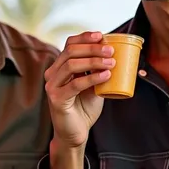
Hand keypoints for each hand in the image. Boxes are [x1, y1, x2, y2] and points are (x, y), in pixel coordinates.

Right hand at [44, 32, 114, 149]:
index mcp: (60, 67)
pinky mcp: (56, 99)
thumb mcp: (93, 85)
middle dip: (92, 48)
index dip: (85, 37)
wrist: (75, 133)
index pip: (69, 44)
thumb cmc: (84, 108)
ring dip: (94, 61)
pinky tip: (105, 75)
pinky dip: (92, 78)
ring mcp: (52, 86)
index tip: (102, 35)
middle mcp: (53, 74)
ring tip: (111, 62)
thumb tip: (116, 55)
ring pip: (72, 65)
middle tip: (111, 50)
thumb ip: (98, 71)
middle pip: (71, 51)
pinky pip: (75, 84)